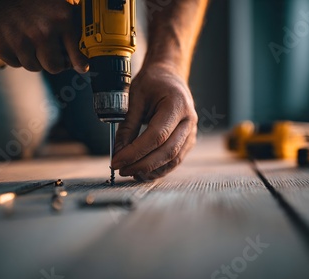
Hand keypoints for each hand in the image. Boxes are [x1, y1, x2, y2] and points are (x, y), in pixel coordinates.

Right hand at [0, 0, 87, 73]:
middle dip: (54, 63)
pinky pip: (15, 63)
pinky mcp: (1, 45)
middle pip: (54, 67)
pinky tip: (14, 39)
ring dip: (33, 59)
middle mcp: (42, 32)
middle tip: (51, 56)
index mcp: (61, 19)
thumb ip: (69, 20)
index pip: (76, 54)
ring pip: (33, 66)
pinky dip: (16, 55)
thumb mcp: (57, 1)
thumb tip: (81, 48)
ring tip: (29, 41)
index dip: (79, 63)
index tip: (81, 67)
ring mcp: (20, 40)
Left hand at [111, 64, 197, 180]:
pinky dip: (159, 168)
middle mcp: (189, 120)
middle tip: (121, 170)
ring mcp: (191, 132)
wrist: (169, 76)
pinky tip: (142, 171)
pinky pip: (175, 160)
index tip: (117, 161)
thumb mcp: (135, 97)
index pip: (157, 136)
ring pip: (173, 160)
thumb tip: (118, 151)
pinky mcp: (188, 141)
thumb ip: (128, 125)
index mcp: (177, 105)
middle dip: (142, 165)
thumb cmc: (152, 83)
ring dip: (151, 170)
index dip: (136, 152)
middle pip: (167, 152)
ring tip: (130, 172)